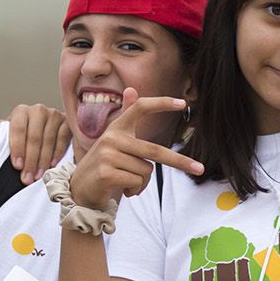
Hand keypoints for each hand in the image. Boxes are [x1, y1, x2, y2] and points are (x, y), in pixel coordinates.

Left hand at [0, 104, 71, 183]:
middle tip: (27, 178)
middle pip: (35, 137)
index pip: (19, 128)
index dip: (17, 148)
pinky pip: (63, 139)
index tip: (17, 166)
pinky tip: (52, 165)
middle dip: (30, 160)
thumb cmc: (21, 135)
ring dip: (43, 161)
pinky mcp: (67, 122)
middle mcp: (38, 110)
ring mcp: (54, 115)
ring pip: (49, 140)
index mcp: (21, 111)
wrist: (42, 129)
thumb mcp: (6, 132)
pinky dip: (57, 153)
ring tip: (38, 176)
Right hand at [68, 88, 198, 209]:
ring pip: (145, 170)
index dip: (161, 103)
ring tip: (126, 182)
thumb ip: (125, 116)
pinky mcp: (107, 172)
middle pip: (154, 150)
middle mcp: (112, 137)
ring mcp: (108, 154)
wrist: (80, 191)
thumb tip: (132, 89)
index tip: (182, 103)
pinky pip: (137, 182)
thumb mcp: (115, 141)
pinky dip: (134, 190)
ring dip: (142, 183)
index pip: (140, 107)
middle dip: (179, 161)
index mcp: (117, 127)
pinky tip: (122, 189)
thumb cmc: (104, 166)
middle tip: (199, 168)